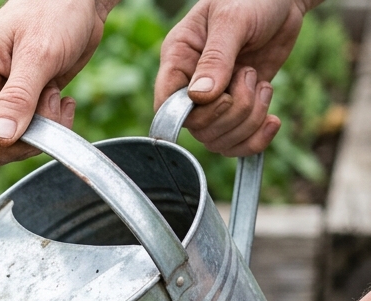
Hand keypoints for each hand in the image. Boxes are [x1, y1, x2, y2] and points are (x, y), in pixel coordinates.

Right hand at [0, 0, 115, 165]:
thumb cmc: (56, 8)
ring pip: (12, 142)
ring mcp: (3, 96)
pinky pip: (31, 133)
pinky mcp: (24, 102)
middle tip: (51, 109)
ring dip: (42, 131)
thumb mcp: (39, 52)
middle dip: (24, 138)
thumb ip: (18, 97)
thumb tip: (1, 137)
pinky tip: (63, 102)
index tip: (29, 135)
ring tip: (58, 99)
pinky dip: (51, 127)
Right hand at [155, 0, 319, 156]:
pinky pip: (237, 143)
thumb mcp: (233, 19)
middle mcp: (190, 85)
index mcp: (178, 60)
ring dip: (249, 121)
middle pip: (198, 130)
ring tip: (262, 86)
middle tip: (250, 76)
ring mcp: (214, 100)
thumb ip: (216, 58)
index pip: (166, 108)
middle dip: (233, 113)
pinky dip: (257, 139)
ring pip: (219, 140)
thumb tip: (199, 97)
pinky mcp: (238, 107)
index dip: (194, 115)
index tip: (223, 96)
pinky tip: (272, 120)